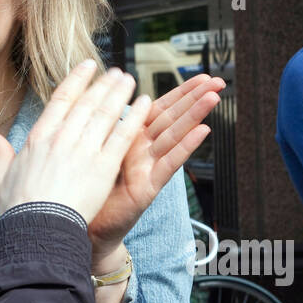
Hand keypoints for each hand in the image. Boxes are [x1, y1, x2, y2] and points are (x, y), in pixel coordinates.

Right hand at [0, 62, 150, 223]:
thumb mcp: (3, 177)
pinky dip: (135, 118)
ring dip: (120, 94)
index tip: (89, 66)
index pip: (61, 99)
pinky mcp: (103, 167)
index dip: (77, 80)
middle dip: (104, 84)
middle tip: (117, 73)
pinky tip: (146, 105)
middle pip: (88, 102)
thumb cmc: (19, 208)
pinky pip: (123, 136)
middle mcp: (63, 138)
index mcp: (39, 138)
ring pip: (106, 113)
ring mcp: (84, 151)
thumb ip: (1, 154)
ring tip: (130, 81)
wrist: (37, 228)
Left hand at [87, 73, 223, 259]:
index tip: (202, 77)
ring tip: (214, 98)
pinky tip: (202, 132)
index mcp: (132, 138)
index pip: (161, 108)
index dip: (182, 92)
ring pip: (175, 136)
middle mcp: (144, 151)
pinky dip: (185, 148)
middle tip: (218, 82)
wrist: (84, 226)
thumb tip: (112, 94)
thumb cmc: (90, 189)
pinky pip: (168, 164)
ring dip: (195, 116)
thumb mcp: (98, 149)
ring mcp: (148, 169)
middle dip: (196, 99)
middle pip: (174, 118)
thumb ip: (112, 126)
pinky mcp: (148, 188)